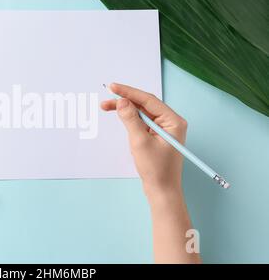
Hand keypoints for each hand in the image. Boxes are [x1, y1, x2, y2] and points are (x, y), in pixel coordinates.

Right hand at [101, 83, 187, 199]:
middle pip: (145, 105)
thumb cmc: (156, 170)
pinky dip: (130, 119)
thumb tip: (122, 102)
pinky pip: (142, 122)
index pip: (148, 100)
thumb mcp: (140, 142)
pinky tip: (120, 117)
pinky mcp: (157, 136)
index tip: (113, 87)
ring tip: (107, 107)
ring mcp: (164, 129)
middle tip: (106, 100)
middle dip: (125, 101)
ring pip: (142, 113)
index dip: (129, 93)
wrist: (162, 191)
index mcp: (173, 121)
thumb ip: (130, 119)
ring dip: (125, 110)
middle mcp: (171, 122)